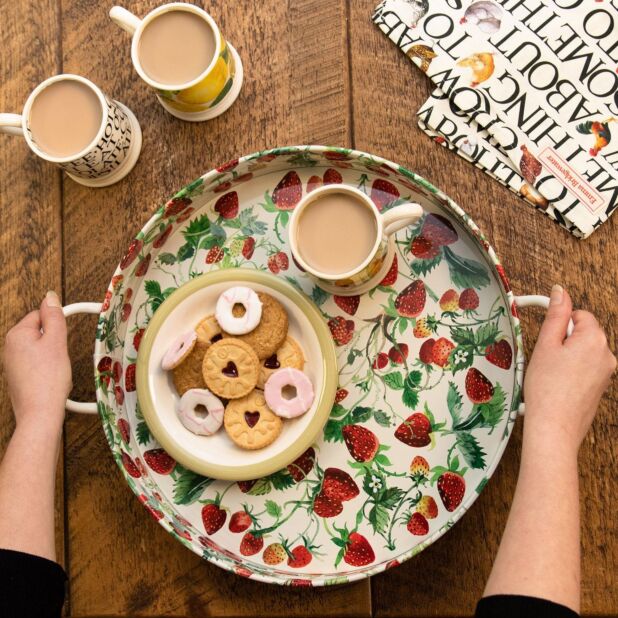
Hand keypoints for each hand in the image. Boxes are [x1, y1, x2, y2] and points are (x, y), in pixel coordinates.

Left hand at [3, 291, 71, 435]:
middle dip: (55, 342)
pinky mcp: (18, 377)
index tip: (65, 336)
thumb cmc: (48, 380)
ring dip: (53, 356)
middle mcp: (9, 347)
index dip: (57, 324)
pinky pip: (37, 364)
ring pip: (40, 350)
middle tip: (61, 355)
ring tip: (57, 370)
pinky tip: (53, 379)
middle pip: (40, 332)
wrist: (40, 413)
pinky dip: (48, 369)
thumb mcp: (56, 342)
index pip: (40, 315)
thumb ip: (55, 317)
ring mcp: (12, 364)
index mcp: (16, 334)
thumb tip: (50, 297)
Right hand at [523, 285, 615, 456]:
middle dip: (563, 341)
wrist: (554, 427)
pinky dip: (571, 372)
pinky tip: (556, 384)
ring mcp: (606, 373)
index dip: (558, 324)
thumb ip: (555, 315)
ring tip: (549, 373)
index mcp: (594, 339)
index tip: (545, 335)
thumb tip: (560, 292)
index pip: (579, 315)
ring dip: (566, 357)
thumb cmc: (547, 389)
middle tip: (545, 357)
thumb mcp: (545, 345)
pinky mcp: (601, 387)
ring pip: (583, 352)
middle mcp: (607, 354)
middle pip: (582, 333)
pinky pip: (585, 369)